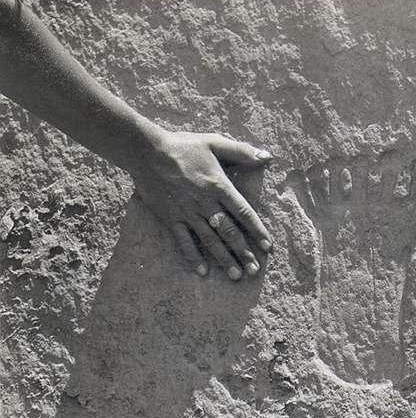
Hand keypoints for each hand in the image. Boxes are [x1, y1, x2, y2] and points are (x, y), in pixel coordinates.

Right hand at [129, 130, 272, 279]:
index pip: (243, 212)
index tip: (267, 247)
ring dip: (224, 259)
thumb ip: (241, 151)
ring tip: (236, 275)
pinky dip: (193, 257)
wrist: (146, 152)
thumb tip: (267, 157)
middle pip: (229, 232)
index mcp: (219, 186)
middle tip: (254, 270)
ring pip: (210, 241)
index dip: (257, 230)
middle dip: (243, 252)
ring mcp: (188, 213)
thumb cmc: (182, 146)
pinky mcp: (172, 219)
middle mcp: (206, 203)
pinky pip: (184, 241)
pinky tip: (202, 271)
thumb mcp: (214, 142)